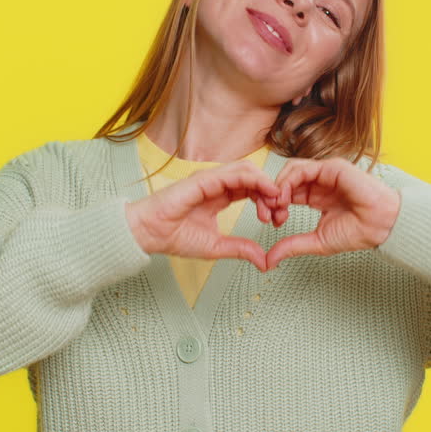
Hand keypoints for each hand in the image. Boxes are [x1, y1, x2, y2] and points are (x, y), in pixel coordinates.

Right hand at [125, 160, 282, 272]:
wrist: (150, 235)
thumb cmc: (175, 237)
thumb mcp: (216, 247)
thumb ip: (240, 250)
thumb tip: (264, 261)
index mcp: (220, 196)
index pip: (251, 190)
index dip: (267, 200)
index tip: (277, 219)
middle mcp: (217, 184)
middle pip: (253, 178)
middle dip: (271, 192)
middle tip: (280, 211)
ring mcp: (210, 179)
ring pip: (247, 170)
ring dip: (265, 184)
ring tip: (277, 201)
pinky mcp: (203, 179)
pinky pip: (234, 173)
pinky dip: (254, 179)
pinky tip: (266, 190)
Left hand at [264, 158, 401, 271]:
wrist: (381, 226)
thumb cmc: (357, 232)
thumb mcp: (317, 242)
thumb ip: (293, 246)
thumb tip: (269, 260)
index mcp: (316, 197)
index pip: (288, 194)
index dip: (275, 206)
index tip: (273, 223)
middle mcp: (320, 183)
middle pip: (286, 180)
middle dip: (272, 196)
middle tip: (269, 214)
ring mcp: (325, 173)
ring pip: (291, 170)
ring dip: (278, 186)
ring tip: (276, 205)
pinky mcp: (331, 167)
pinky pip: (302, 168)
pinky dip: (288, 180)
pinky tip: (285, 196)